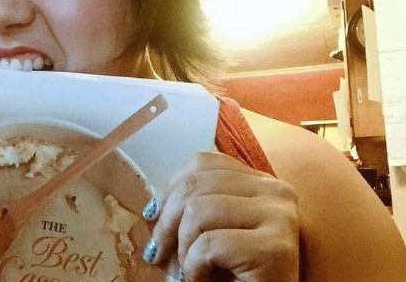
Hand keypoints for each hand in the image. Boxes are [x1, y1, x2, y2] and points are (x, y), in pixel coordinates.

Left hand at [142, 152, 298, 281]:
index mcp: (261, 182)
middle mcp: (276, 191)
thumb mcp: (213, 231)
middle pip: (196, 183)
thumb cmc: (235, 276)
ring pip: (199, 210)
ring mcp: (279, 217)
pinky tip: (203, 280)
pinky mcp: (275, 249)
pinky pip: (210, 245)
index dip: (170, 189)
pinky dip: (194, 267)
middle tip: (158, 254)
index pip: (203, 163)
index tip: (154, 216)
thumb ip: (193, 208)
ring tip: (189, 271)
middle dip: (166, 222)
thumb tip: (154, 207)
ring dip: (182, 249)